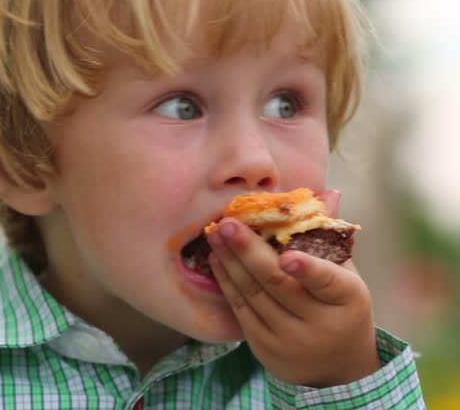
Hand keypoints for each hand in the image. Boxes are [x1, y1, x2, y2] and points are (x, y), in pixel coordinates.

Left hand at [207, 190, 380, 386]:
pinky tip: (217, 260)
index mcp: (348, 300)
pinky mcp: (265, 348)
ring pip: (253, 295)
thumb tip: (327, 194)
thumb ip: (329, 237)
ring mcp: (290, 339)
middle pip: (277, 283)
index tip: (287, 256)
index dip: (307, 269)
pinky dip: (227, 283)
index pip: (327, 282)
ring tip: (215, 235)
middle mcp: (319, 324)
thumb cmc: (341, 308)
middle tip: (227, 224)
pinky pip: (240, 311)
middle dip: (248, 251)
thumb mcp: (346, 275)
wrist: (337, 369)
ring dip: (230, 262)